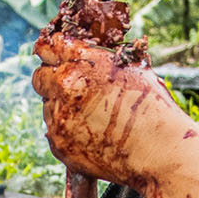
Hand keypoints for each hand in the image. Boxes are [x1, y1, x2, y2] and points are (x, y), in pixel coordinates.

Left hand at [32, 31, 197, 186]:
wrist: (159, 151)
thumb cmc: (153, 109)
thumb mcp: (130, 69)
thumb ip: (99, 60)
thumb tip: (84, 53)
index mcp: (82, 61)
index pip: (50, 46)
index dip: (52, 51)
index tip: (53, 56)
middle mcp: (65, 86)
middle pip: (39, 76)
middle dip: (52, 79)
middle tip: (69, 87)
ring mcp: (59, 117)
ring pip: (47, 105)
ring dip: (61, 106)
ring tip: (92, 116)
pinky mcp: (58, 144)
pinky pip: (53, 131)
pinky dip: (66, 131)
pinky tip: (91, 133)